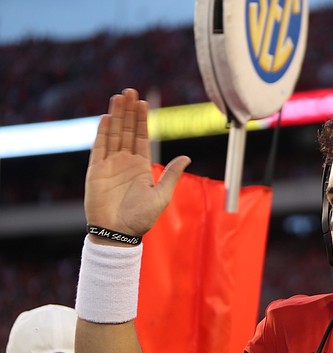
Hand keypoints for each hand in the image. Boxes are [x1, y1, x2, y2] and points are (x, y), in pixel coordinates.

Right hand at [84, 88, 189, 238]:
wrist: (119, 233)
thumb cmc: (141, 218)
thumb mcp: (162, 195)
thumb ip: (171, 175)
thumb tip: (187, 157)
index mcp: (141, 167)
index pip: (142, 137)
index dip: (142, 120)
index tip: (143, 102)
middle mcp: (125, 162)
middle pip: (127, 131)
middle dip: (128, 111)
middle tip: (130, 91)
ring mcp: (110, 165)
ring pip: (113, 134)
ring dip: (116, 116)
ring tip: (119, 97)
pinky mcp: (96, 171)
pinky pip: (99, 148)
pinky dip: (103, 132)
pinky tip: (106, 117)